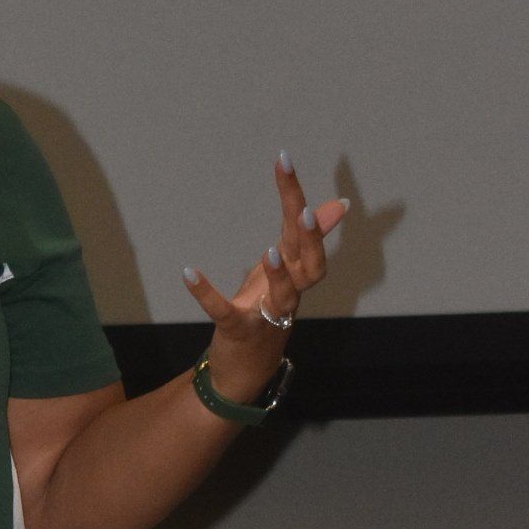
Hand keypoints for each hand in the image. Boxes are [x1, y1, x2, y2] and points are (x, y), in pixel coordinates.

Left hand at [182, 154, 348, 402]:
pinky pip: (224, 312)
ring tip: (269, 251)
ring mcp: (266, 314)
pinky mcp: (238, 331)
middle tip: (303, 212)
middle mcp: (289, 292)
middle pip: (309, 264)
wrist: (246, 369)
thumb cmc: (266, 312)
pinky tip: (188, 272)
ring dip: (279, 274)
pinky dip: (206, 294)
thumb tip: (340, 203)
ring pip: (283, 294)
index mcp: (296, 271)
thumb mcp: (287, 270)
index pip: (302, 229)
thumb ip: (308, 236)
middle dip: (309, 239)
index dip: (295, 195)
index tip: (283, 160)